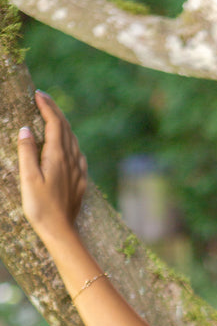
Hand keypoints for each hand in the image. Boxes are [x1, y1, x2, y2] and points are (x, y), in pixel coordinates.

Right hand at [17, 91, 87, 241]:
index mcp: (58, 156)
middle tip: (44, 98)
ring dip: (64, 125)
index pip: (55, 124)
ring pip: (74, 141)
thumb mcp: (28, 178)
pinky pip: (78, 155)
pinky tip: (69, 146)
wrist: (61, 231)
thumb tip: (26, 129)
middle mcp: (72, 160)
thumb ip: (27, 152)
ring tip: (53, 116)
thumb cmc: (41, 207)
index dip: (47, 107)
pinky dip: (71, 142)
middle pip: (66, 128)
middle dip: (55, 111)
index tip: (38, 94)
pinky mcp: (81, 182)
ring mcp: (79, 171)